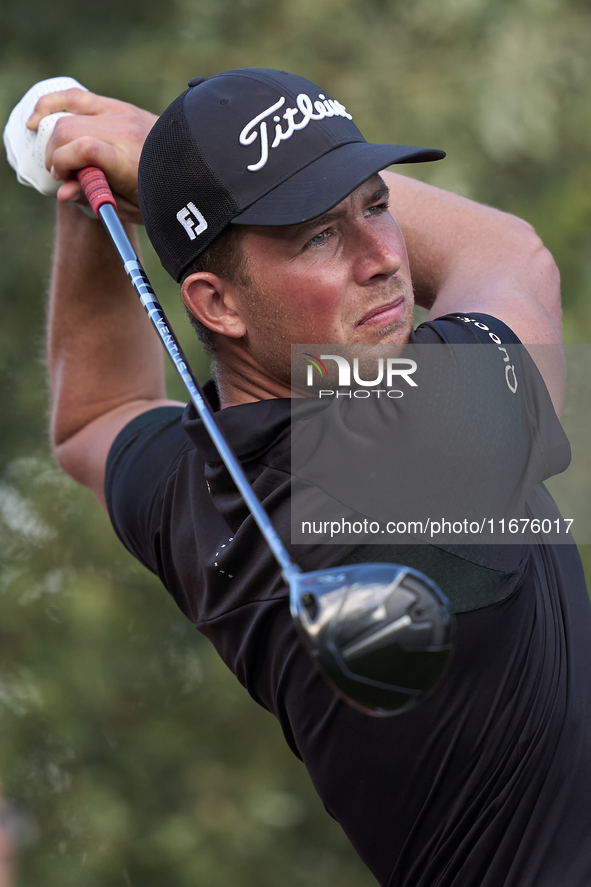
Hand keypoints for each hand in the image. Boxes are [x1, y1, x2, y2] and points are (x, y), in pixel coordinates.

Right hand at [27, 89, 157, 223]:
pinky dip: (55, 104)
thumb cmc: (163, 195)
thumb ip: (96, 197)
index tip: (63, 180)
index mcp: (129, 160)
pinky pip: (78, 97)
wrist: (192, 167)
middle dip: (55, 154)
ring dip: (53, 134)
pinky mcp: (119, 106)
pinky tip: (39, 118)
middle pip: (69, 130)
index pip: (84, 148)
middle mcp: (125, 131)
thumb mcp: (131, 208)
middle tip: (61, 174)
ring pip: (69, 112)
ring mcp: (122, 114)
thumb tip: (62, 192)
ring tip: (54, 154)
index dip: (64, 163)